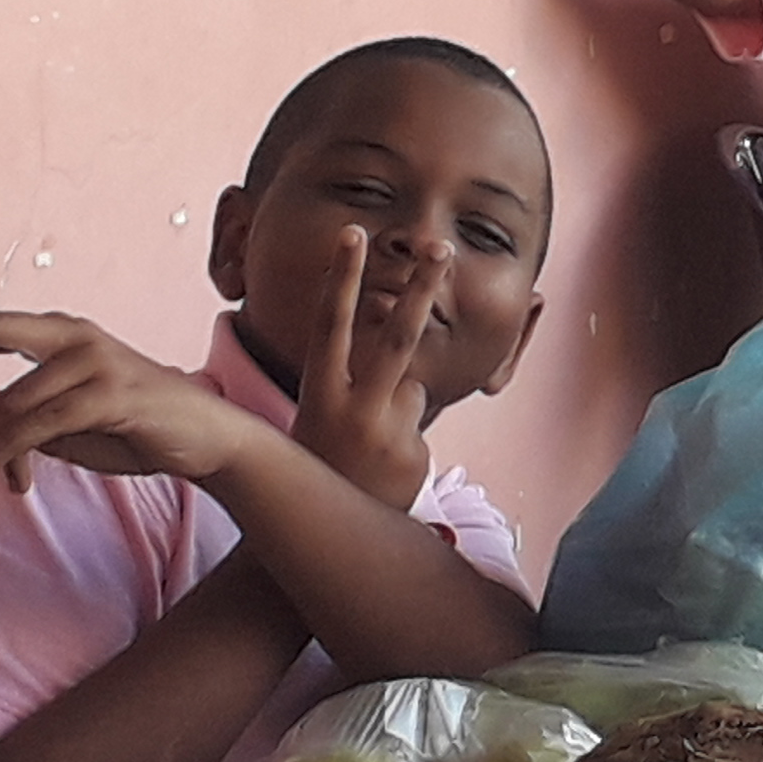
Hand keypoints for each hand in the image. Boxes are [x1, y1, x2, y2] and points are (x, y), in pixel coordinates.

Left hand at [0, 312, 260, 495]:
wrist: (209, 441)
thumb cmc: (138, 430)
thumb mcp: (70, 427)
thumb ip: (25, 413)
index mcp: (62, 337)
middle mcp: (73, 335)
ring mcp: (92, 359)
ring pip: (13, 402)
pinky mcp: (107, 392)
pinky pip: (38, 424)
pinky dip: (11, 450)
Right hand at [284, 224, 446, 510]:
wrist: (324, 528)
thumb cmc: (322, 459)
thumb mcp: (323, 415)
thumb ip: (359, 383)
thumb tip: (408, 364)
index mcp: (320, 393)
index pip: (330, 325)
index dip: (341, 278)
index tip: (353, 232)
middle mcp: (352, 409)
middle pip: (395, 338)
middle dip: (422, 289)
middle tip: (442, 246)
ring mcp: (386, 433)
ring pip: (413, 390)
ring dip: (398, 409)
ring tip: (369, 446)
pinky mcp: (413, 456)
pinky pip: (418, 428)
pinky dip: (404, 443)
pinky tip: (383, 470)